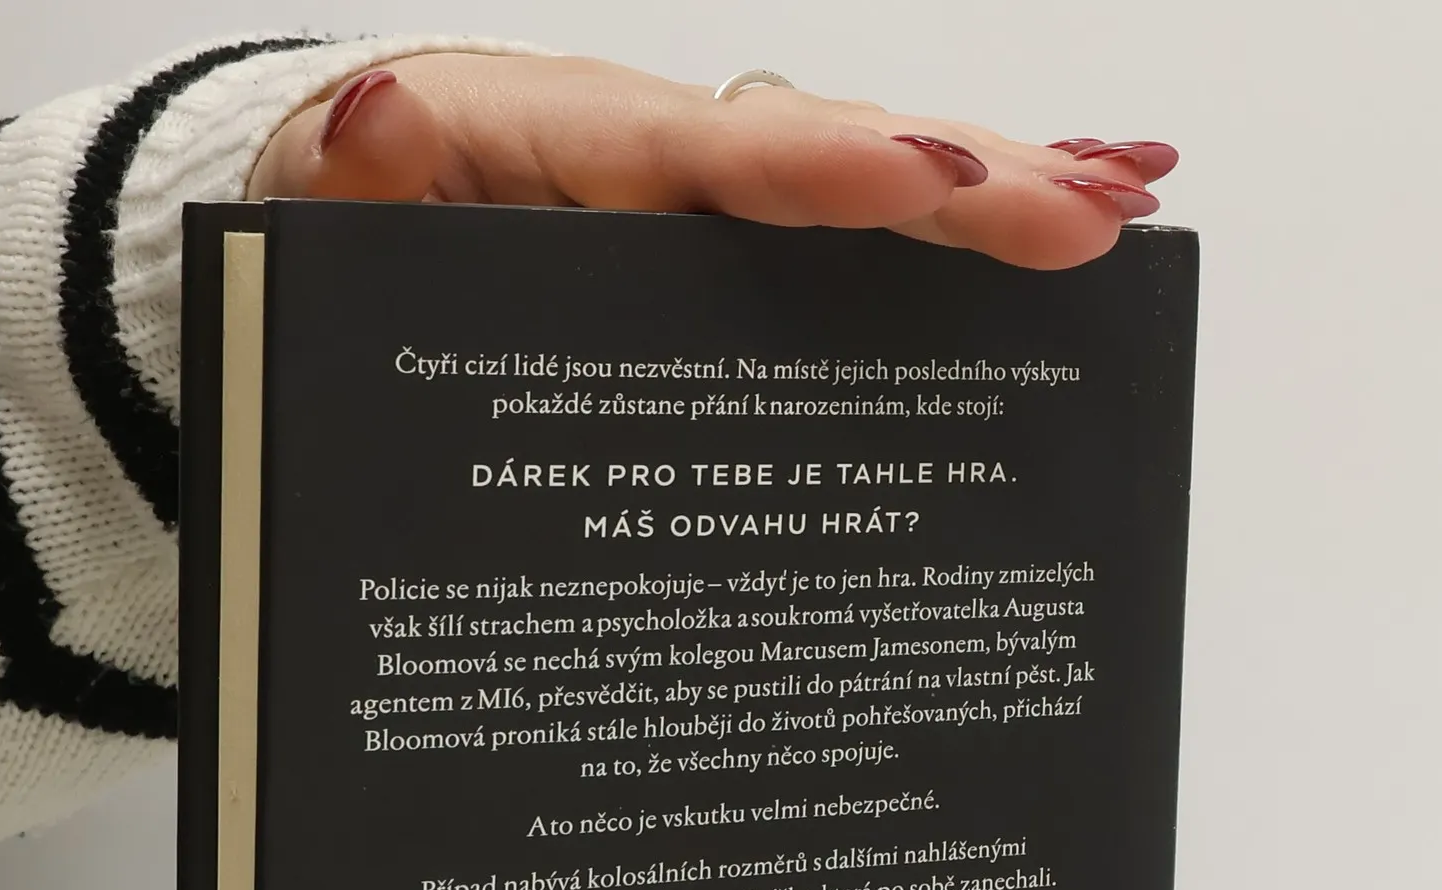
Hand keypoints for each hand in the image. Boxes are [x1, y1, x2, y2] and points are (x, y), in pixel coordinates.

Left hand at [247, 54, 1174, 270]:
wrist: (353, 200)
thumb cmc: (352, 210)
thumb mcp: (328, 198)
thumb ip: (367, 176)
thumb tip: (386, 115)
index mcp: (574, 141)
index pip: (720, 157)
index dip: (835, 169)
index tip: (936, 177)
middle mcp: (662, 148)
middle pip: (831, 151)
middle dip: (965, 178)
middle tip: (1093, 210)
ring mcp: (703, 184)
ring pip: (858, 171)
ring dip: (988, 185)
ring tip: (1113, 200)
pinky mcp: (720, 221)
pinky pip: (839, 213)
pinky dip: (939, 210)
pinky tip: (1035, 219)